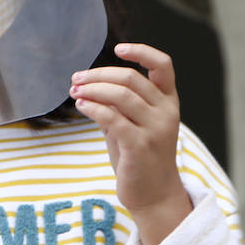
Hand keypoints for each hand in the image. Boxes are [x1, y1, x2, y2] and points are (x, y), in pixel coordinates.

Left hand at [70, 43, 192, 244]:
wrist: (154, 196)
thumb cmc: (140, 159)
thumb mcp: (134, 125)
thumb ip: (119, 105)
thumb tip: (88, 84)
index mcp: (169, 102)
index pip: (163, 66)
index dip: (141, 51)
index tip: (118, 48)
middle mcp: (166, 112)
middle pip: (131, 78)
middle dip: (99, 74)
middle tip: (76, 79)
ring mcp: (155, 129)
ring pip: (121, 95)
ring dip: (92, 89)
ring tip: (75, 91)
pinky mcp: (140, 146)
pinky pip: (112, 118)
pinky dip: (93, 108)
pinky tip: (81, 106)